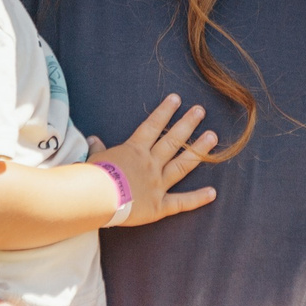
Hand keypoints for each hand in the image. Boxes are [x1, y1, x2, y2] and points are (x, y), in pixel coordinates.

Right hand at [86, 95, 216, 227]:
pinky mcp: (159, 206)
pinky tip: (213, 192)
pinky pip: (181, 202)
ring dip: (198, 151)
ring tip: (212, 137)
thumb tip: (93, 139)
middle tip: (201, 111)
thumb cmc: (92, 176)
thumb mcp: (94, 157)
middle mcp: (150, 164)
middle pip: (172, 141)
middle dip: (187, 124)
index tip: (176, 99)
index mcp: (134, 151)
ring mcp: (157, 184)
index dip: (164, 111)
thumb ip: (97, 148)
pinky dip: (197, 198)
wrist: (96, 197)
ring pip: (181, 165)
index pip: (152, 126)